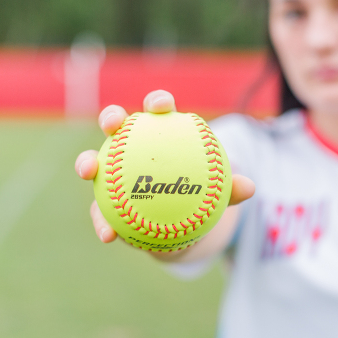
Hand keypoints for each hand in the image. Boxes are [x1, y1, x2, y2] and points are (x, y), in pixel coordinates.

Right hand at [74, 89, 255, 244]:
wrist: (181, 225)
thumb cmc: (199, 196)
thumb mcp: (218, 193)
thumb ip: (229, 188)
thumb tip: (249, 187)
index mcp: (161, 136)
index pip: (159, 112)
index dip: (157, 102)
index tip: (160, 105)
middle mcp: (132, 149)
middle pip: (118, 126)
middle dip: (112, 117)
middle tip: (114, 123)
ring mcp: (114, 175)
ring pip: (97, 163)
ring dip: (87, 162)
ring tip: (88, 170)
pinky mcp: (106, 204)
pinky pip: (101, 210)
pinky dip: (102, 222)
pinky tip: (107, 235)